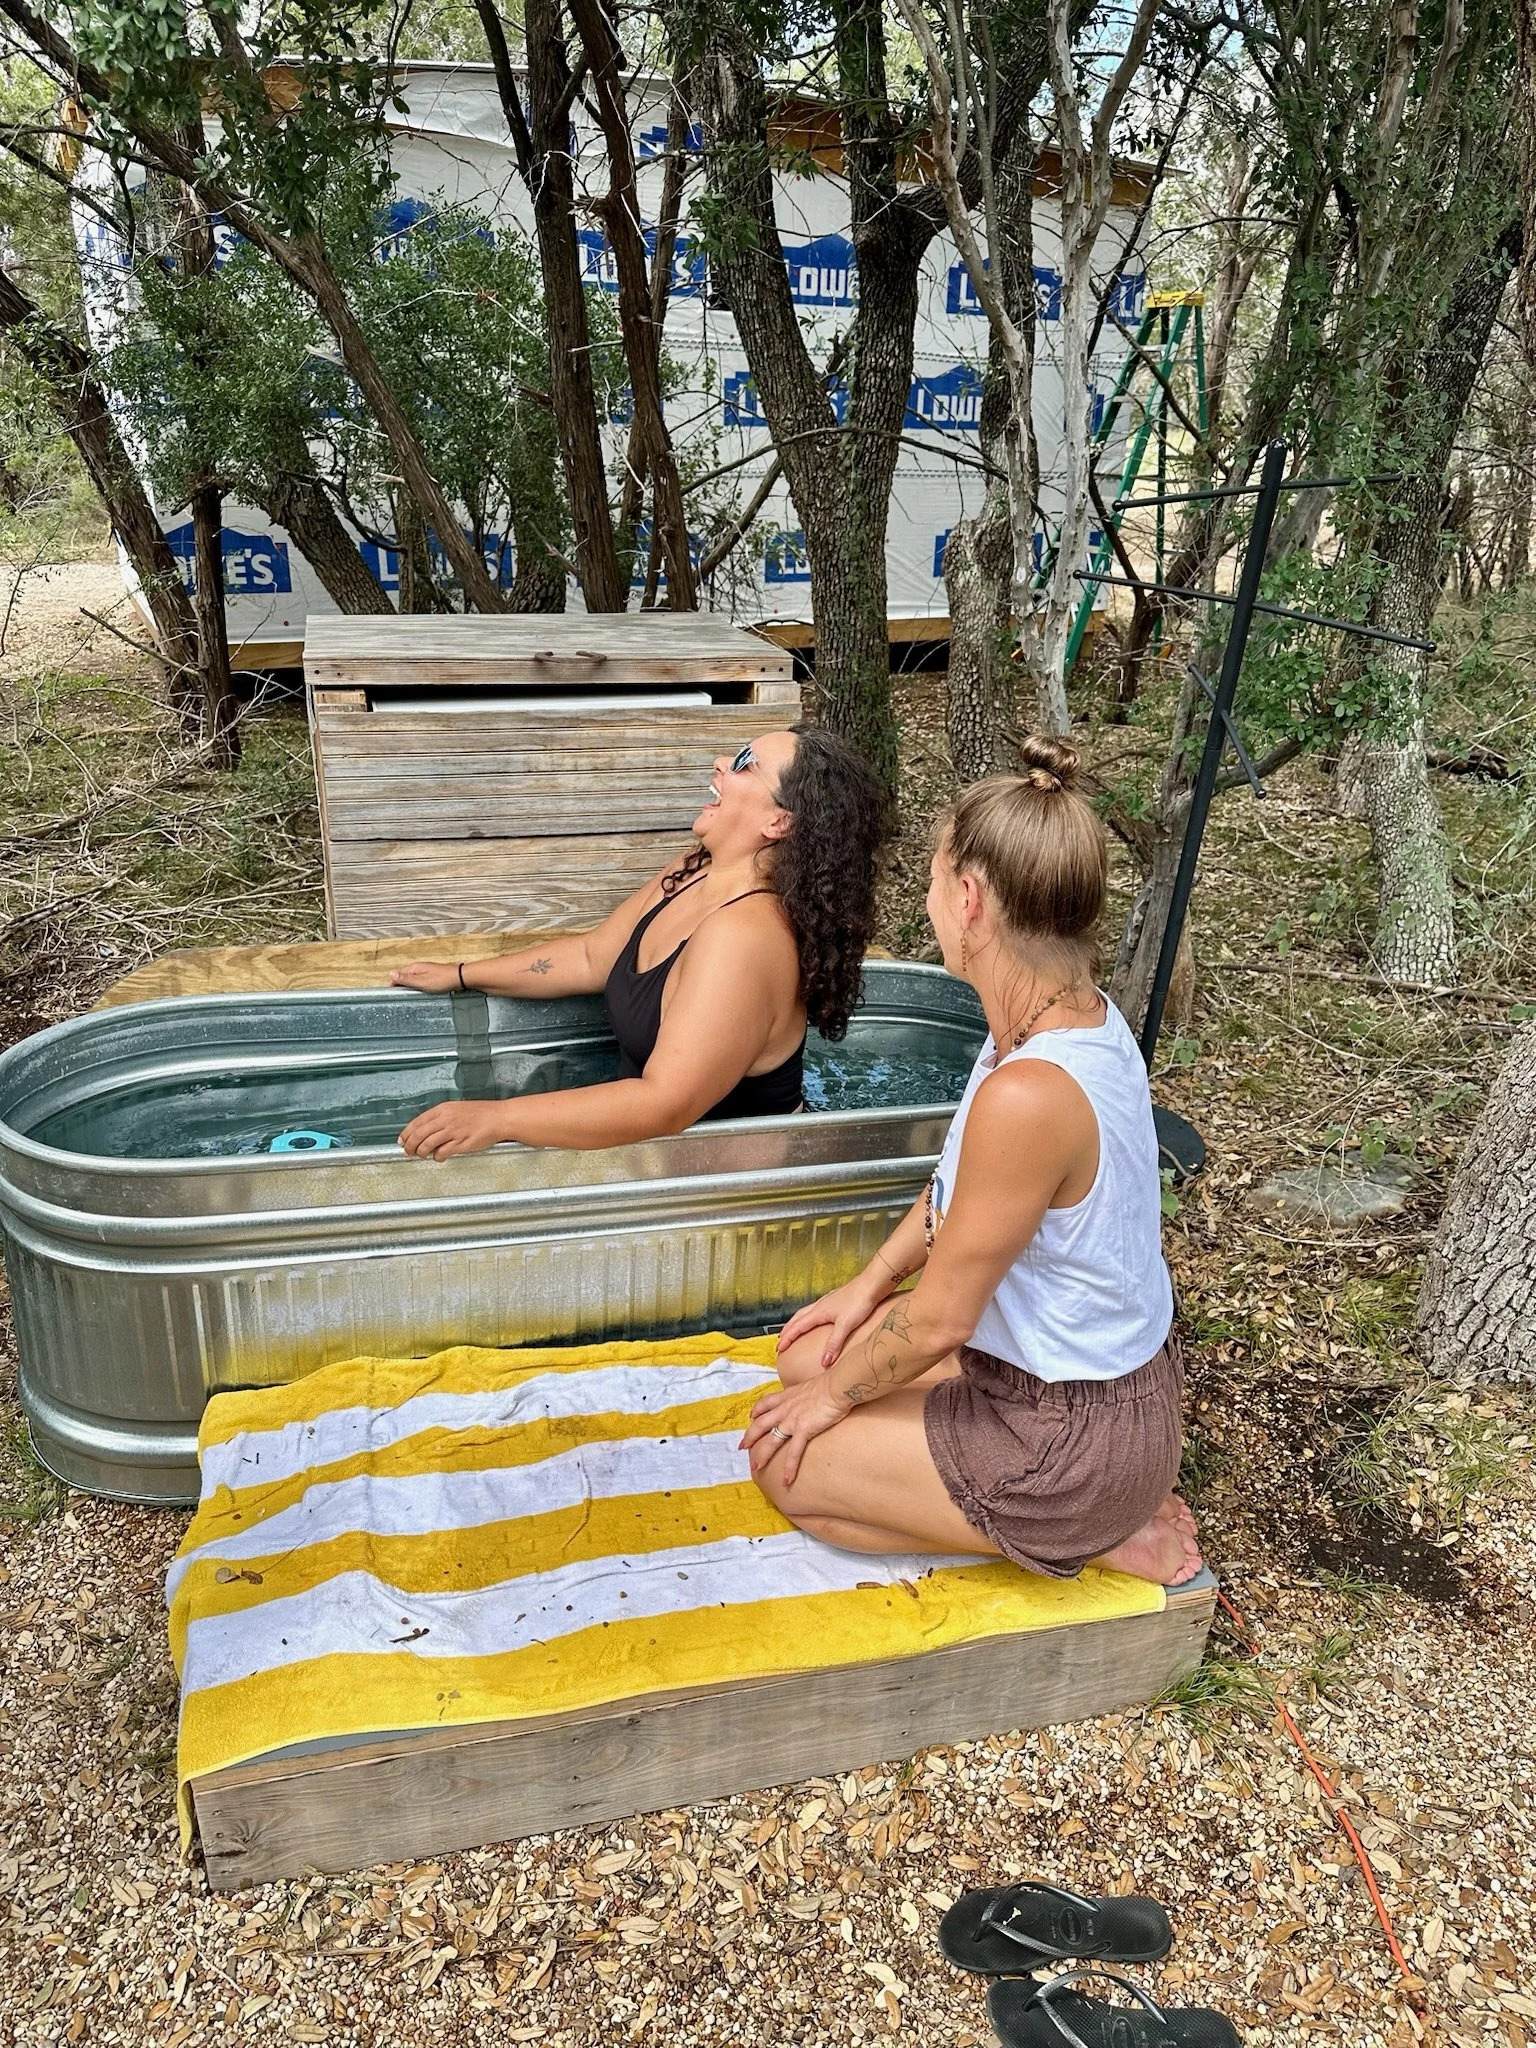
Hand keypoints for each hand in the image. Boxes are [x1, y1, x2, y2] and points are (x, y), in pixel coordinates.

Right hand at [390, 961, 461, 992]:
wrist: (459, 978)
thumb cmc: (442, 980)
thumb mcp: (421, 981)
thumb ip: (406, 979)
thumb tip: (391, 974)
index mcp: (414, 968)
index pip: (397, 974)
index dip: (393, 984)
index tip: (392, 993)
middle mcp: (419, 968)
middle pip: (404, 977)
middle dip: (400, 985)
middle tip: (399, 996)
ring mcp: (425, 971)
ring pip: (412, 979)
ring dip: (408, 986)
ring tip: (408, 996)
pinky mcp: (431, 976)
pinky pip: (420, 981)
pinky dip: (417, 987)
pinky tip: (419, 992)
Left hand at [398, 1099, 510, 1158]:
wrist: (499, 1118)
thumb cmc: (481, 1114)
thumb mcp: (457, 1109)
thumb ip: (441, 1117)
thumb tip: (426, 1129)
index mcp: (443, 1109)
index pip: (417, 1122)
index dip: (407, 1133)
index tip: (402, 1140)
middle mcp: (446, 1119)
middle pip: (419, 1134)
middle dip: (410, 1145)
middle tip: (407, 1151)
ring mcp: (453, 1131)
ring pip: (427, 1144)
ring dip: (421, 1152)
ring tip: (422, 1155)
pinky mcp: (461, 1143)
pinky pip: (442, 1152)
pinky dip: (437, 1157)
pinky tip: (439, 1157)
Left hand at [740, 1374, 848, 1488]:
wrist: (837, 1386)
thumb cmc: (830, 1384)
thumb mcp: (811, 1386)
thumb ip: (807, 1393)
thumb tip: (812, 1395)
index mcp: (787, 1396)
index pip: (765, 1403)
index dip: (756, 1411)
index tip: (751, 1417)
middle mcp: (785, 1408)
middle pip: (760, 1424)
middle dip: (749, 1437)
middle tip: (742, 1447)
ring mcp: (792, 1420)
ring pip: (771, 1440)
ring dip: (762, 1455)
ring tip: (755, 1468)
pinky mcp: (803, 1430)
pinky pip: (794, 1453)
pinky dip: (789, 1468)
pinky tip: (786, 1480)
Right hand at [777, 1269, 889, 1369]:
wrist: (872, 1284)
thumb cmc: (859, 1301)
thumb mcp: (846, 1325)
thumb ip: (834, 1344)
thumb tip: (823, 1362)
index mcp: (818, 1312)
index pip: (797, 1327)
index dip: (787, 1338)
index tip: (779, 1349)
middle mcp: (819, 1306)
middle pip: (797, 1319)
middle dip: (787, 1331)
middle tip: (780, 1341)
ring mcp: (827, 1302)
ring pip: (805, 1313)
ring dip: (796, 1323)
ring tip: (792, 1330)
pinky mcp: (835, 1300)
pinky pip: (815, 1310)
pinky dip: (808, 1317)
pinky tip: (815, 1320)